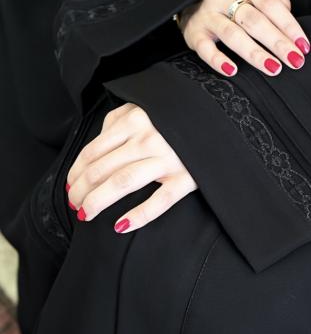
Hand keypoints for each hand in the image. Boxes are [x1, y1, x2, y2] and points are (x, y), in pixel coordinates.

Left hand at [65, 102, 196, 233]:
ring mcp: (169, 159)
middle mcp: (148, 139)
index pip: (93, 152)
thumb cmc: (175, 115)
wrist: (219, 119)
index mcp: (133, 121)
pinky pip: (161, 200)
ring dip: (98, 201)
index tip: (69, 185)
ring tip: (86, 214)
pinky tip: (121, 226)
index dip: (75, 172)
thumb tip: (96, 147)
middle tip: (74, 204)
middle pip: (102, 169)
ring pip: (123, 183)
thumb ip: (117, 122)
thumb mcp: (143, 107)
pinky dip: (139, 215)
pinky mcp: (188, 177)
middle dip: (81, 190)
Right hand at [178, 0, 310, 78]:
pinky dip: (218, 61)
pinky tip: (232, 71)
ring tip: (273, 68)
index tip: (303, 45)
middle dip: (277, 42)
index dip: (288, 25)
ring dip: (255, 53)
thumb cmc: (232, 6)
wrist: (193, 8)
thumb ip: (272, 3)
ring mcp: (207, 14)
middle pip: (254, 20)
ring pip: (233, 35)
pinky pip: (205, 49)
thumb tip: (288, 11)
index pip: (269, 3)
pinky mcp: (194, 33)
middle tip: (294, 60)